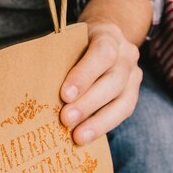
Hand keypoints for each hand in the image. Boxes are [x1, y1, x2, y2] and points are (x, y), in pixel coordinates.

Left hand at [59, 23, 142, 144]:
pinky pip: (122, 113)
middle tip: (66, 119)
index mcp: (109, 35)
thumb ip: (60, 58)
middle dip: (89, 103)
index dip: (85, 75)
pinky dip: (103, 126)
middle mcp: (126, 55)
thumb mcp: (69, 41)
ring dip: (98, 122)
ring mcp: (134, 75)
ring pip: (123, 102)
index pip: (102, 53)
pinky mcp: (133, 94)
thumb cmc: (78, 43)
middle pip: (113, 81)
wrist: (103, 41)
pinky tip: (86, 137)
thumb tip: (38, 85)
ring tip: (77, 136)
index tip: (65, 95)